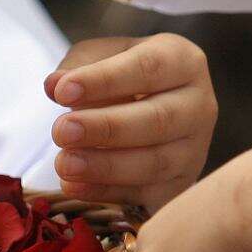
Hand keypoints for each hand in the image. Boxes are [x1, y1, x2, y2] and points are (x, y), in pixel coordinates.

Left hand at [47, 34, 217, 211]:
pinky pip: (145, 194)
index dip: (105, 80)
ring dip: (105, 166)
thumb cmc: (123, 78)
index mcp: (182, 62)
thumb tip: (53, 85)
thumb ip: (78, 66)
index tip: (63, 92)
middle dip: (106, 128)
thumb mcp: (101, 58)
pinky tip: (73, 185)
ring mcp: (193, 150)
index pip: (149, 67)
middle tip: (61, 131)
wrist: (146, 111)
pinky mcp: (179, 186)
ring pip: (155, 163)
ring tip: (64, 163)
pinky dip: (107, 192)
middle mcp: (198, 106)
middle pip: (158, 119)